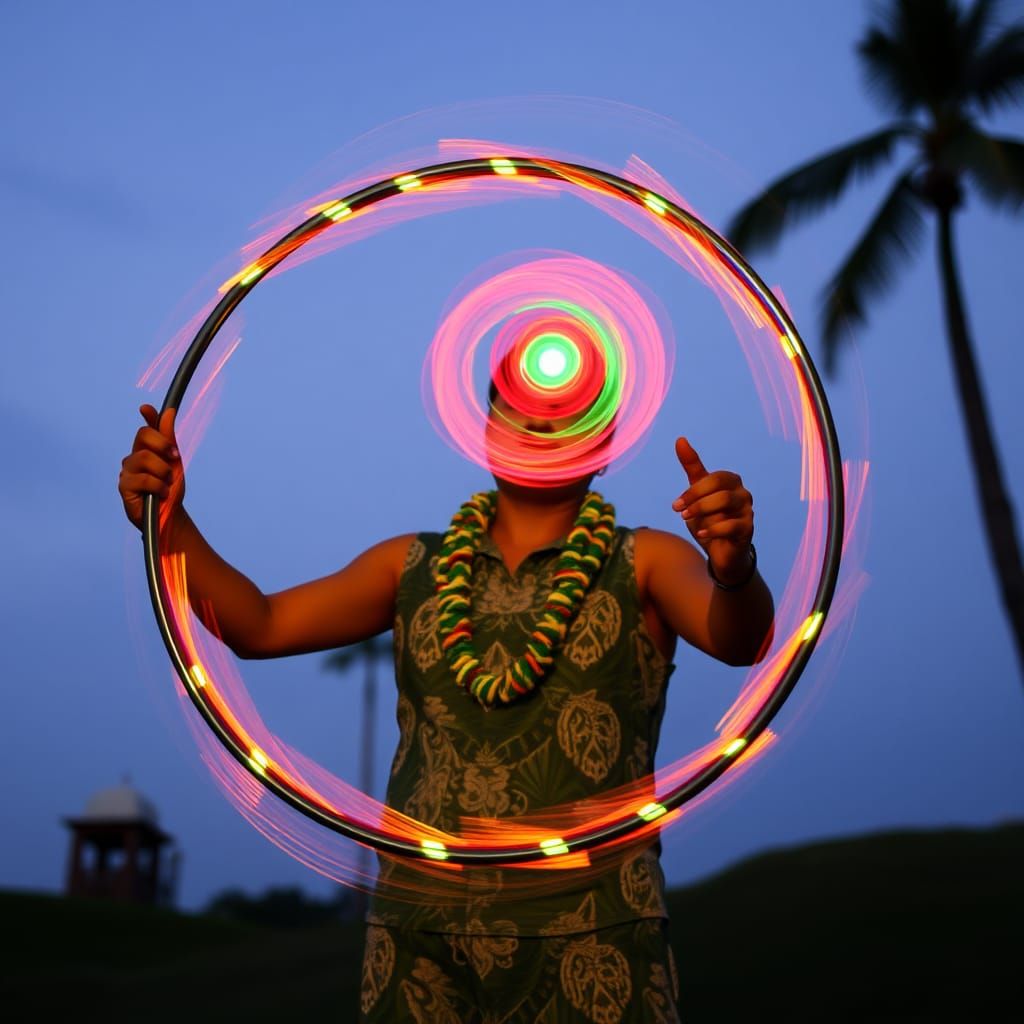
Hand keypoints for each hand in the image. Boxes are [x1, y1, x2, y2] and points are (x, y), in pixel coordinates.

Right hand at [118, 404, 183, 530]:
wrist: (170, 516)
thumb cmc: (170, 490)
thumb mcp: (174, 463)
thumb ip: (169, 439)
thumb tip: (168, 412)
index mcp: (146, 451)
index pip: (145, 430)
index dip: (147, 417)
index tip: (146, 408)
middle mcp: (134, 458)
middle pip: (143, 436)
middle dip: (163, 444)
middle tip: (175, 458)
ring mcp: (127, 472)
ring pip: (144, 457)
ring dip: (163, 471)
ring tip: (166, 484)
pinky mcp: (124, 487)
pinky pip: (144, 478)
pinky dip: (158, 486)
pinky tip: (161, 494)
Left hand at [671, 437, 753, 583]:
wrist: (720, 551)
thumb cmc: (709, 518)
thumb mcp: (697, 493)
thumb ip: (692, 467)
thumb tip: (680, 439)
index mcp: (731, 481)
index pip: (714, 478)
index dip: (693, 490)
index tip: (675, 504)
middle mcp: (743, 493)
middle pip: (720, 488)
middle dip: (696, 499)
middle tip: (679, 511)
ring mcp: (748, 511)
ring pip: (727, 502)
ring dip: (702, 511)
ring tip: (687, 520)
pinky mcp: (748, 530)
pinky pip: (732, 526)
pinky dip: (714, 529)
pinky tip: (701, 533)